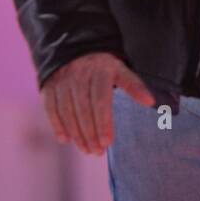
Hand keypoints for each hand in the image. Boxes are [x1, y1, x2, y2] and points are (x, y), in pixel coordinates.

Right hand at [41, 52, 155, 155]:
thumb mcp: (120, 71)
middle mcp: (79, 74)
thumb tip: (151, 102)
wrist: (75, 49)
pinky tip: (65, 139)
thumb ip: (134, 86)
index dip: (103, 122)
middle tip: (97, 152)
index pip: (100, 100)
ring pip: (67, 111)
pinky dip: (56, 125)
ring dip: (76, 133)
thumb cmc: (103, 67)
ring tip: (86, 149)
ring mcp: (62, 80)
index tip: (108, 142)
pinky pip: (51, 108)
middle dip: (90, 133)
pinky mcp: (48, 86)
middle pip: (83, 109)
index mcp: (100, 71)